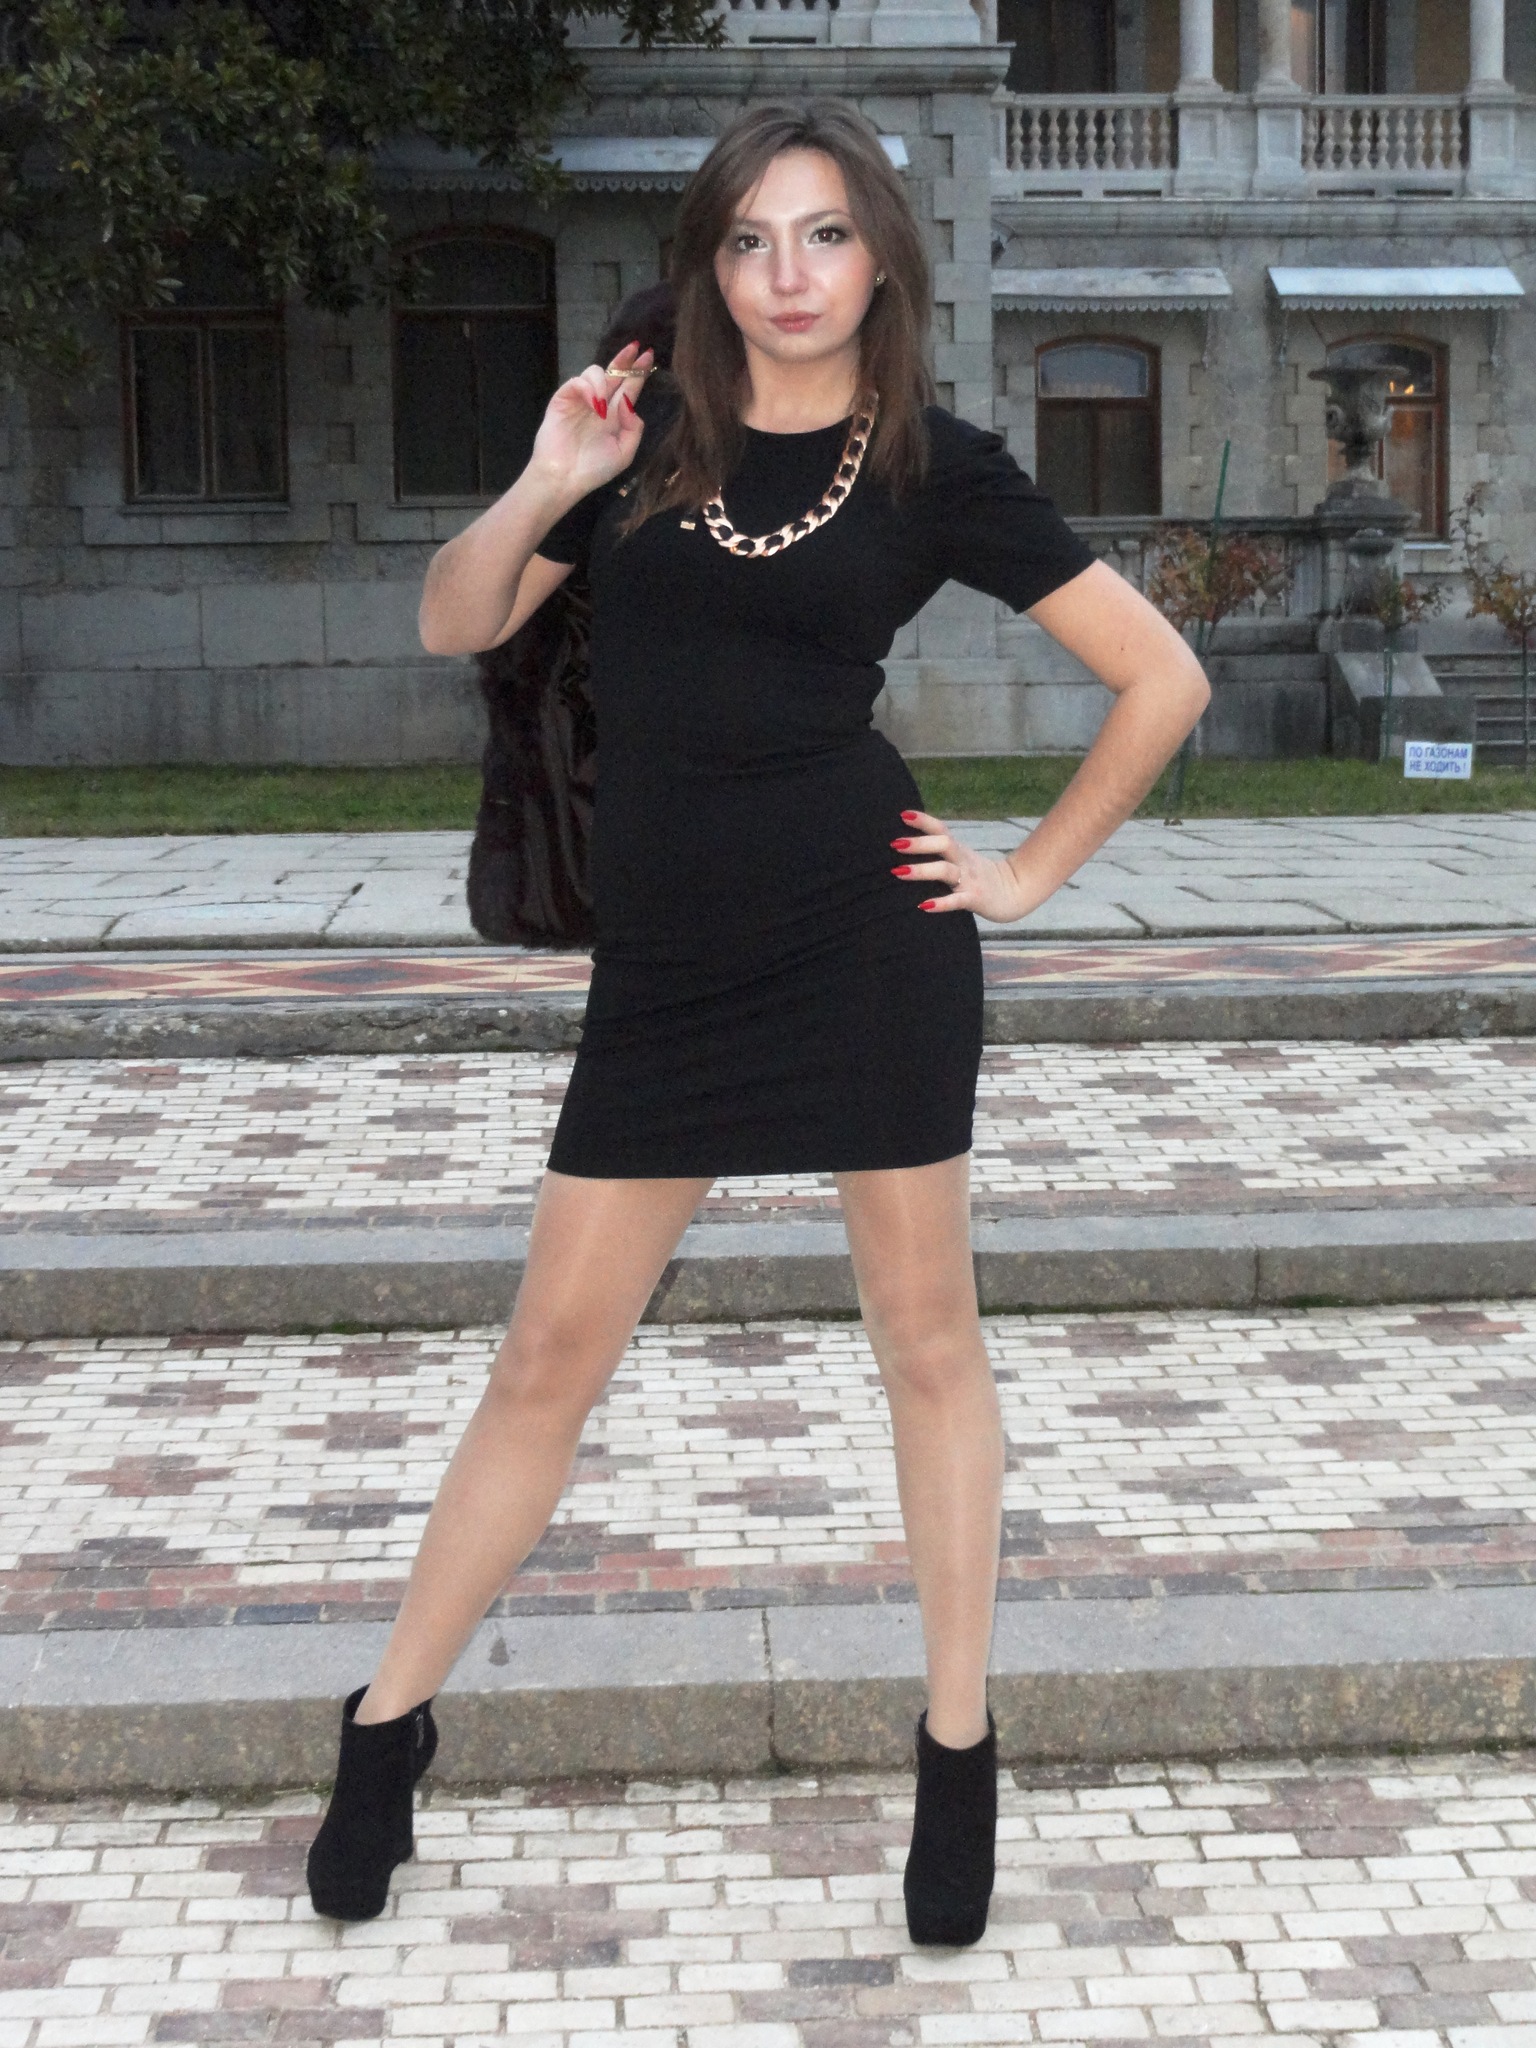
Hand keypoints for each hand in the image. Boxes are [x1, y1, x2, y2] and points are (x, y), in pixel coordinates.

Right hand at [527, 340, 654, 503]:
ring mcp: (581, 400)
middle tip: (635, 347)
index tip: (648, 356)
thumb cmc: (594, 469)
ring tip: (603, 405)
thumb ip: (634, 429)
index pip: (629, 388)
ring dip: (603, 382)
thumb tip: (629, 404)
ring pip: (595, 372)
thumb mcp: (624, 453)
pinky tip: (593, 403)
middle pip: (614, 373)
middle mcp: (600, 404)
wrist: (565, 477)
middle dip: (625, 359)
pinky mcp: (563, 399)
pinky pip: (577, 381)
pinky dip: (587, 387)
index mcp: (615, 416)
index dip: (638, 372)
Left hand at [888, 809, 1054, 925]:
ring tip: (898, 872)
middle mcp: (963, 861)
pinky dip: (941, 903)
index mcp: (959, 850)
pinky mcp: (975, 899)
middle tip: (895, 844)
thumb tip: (908, 845)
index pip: (941, 830)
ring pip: (945, 871)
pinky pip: (957, 900)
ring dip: (922, 870)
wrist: (1015, 892)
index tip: (903, 814)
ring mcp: (969, 879)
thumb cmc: (979, 875)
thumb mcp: (961, 858)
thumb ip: (941, 851)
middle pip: (944, 845)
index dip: (924, 821)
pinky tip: (924, 906)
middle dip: (919, 843)